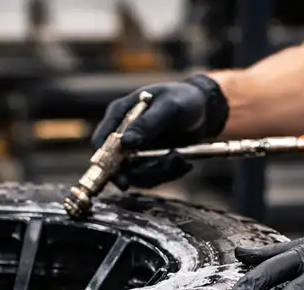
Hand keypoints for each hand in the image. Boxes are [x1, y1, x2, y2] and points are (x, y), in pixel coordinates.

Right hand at [91, 74, 228, 188]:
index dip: (105, 161)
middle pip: (116, 165)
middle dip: (140, 172)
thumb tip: (125, 143)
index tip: (121, 177)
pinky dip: (167, 174)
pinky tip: (183, 163)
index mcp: (120, 114)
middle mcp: (123, 134)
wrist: (203, 109)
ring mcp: (135, 149)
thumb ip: (147, 124)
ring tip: (179, 159)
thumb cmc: (183, 99)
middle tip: (163, 168)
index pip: (101, 141)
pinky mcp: (148, 160)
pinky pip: (151, 177)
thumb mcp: (169, 107)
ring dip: (158, 173)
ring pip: (136, 175)